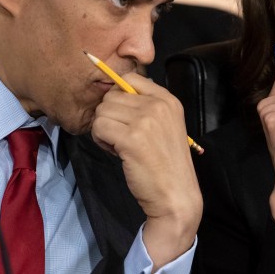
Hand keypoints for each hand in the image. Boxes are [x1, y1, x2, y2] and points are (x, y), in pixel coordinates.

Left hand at [91, 74, 201, 268]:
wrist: (176, 196)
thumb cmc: (166, 164)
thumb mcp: (164, 126)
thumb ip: (145, 107)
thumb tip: (114, 93)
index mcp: (168, 99)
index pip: (130, 78)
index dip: (119, 98)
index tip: (124, 118)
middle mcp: (158, 105)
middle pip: (111, 96)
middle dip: (110, 117)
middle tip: (122, 137)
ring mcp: (145, 120)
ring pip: (102, 112)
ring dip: (104, 130)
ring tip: (120, 146)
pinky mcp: (131, 138)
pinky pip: (98, 128)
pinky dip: (101, 141)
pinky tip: (117, 153)